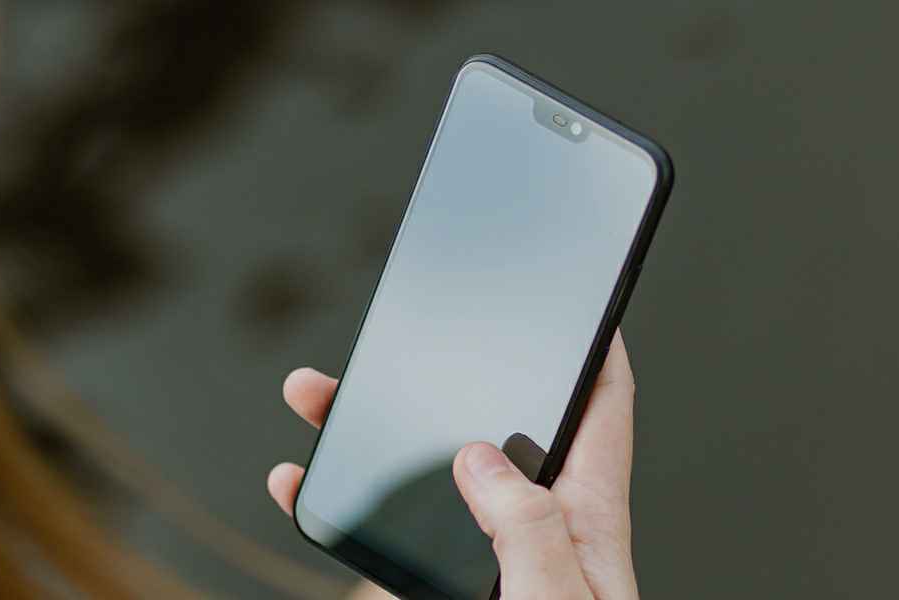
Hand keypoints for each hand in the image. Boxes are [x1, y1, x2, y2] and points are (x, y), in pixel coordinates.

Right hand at [266, 331, 639, 598]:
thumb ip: (529, 529)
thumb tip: (481, 456)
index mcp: (587, 522)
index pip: (601, 411)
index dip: (594, 349)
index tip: (578, 297)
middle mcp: (537, 533)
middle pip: (490, 427)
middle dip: (446, 372)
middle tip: (401, 330)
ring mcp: (486, 563)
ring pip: (425, 478)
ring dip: (371, 434)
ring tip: (314, 396)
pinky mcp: (442, 593)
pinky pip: (385, 539)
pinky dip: (337, 507)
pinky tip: (296, 483)